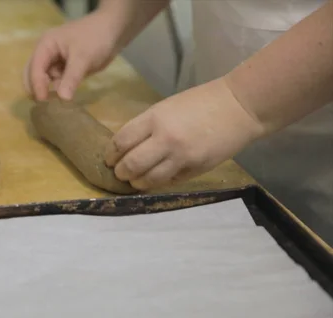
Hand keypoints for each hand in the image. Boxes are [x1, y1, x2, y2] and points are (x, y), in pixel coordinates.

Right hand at [23, 10, 122, 100]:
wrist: (114, 31)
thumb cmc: (96, 39)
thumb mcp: (83, 58)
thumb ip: (71, 78)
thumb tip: (62, 99)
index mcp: (46, 45)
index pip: (35, 67)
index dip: (37, 85)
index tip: (43, 101)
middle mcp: (47, 53)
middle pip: (33, 73)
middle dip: (36, 88)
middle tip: (44, 106)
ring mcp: (55, 61)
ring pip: (44, 79)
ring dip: (47, 91)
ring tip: (53, 106)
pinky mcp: (65, 68)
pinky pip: (57, 81)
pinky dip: (58, 90)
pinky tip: (63, 101)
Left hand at [104, 78, 264, 189]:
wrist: (239, 107)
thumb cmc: (201, 102)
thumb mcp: (166, 107)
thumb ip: (146, 127)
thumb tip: (126, 147)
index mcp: (155, 118)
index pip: (121, 141)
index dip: (111, 154)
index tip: (109, 159)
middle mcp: (165, 139)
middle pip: (131, 165)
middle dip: (120, 172)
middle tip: (119, 173)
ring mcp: (181, 157)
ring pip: (148, 179)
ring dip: (137, 182)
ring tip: (135, 180)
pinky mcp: (195, 170)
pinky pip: (168, 182)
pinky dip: (157, 183)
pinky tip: (155, 180)